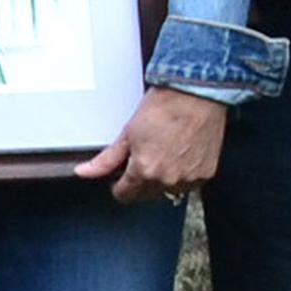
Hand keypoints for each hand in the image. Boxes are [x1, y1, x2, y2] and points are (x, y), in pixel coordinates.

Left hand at [74, 86, 226, 202]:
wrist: (196, 94)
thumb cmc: (165, 106)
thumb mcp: (128, 132)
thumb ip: (106, 159)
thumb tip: (86, 171)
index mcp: (144, 170)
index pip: (124, 195)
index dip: (118, 184)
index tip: (120, 176)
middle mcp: (167, 180)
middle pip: (144, 196)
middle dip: (138, 181)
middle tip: (141, 158)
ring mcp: (188, 179)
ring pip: (167, 192)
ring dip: (160, 180)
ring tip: (161, 153)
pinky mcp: (205, 175)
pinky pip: (187, 185)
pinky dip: (181, 175)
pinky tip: (178, 156)